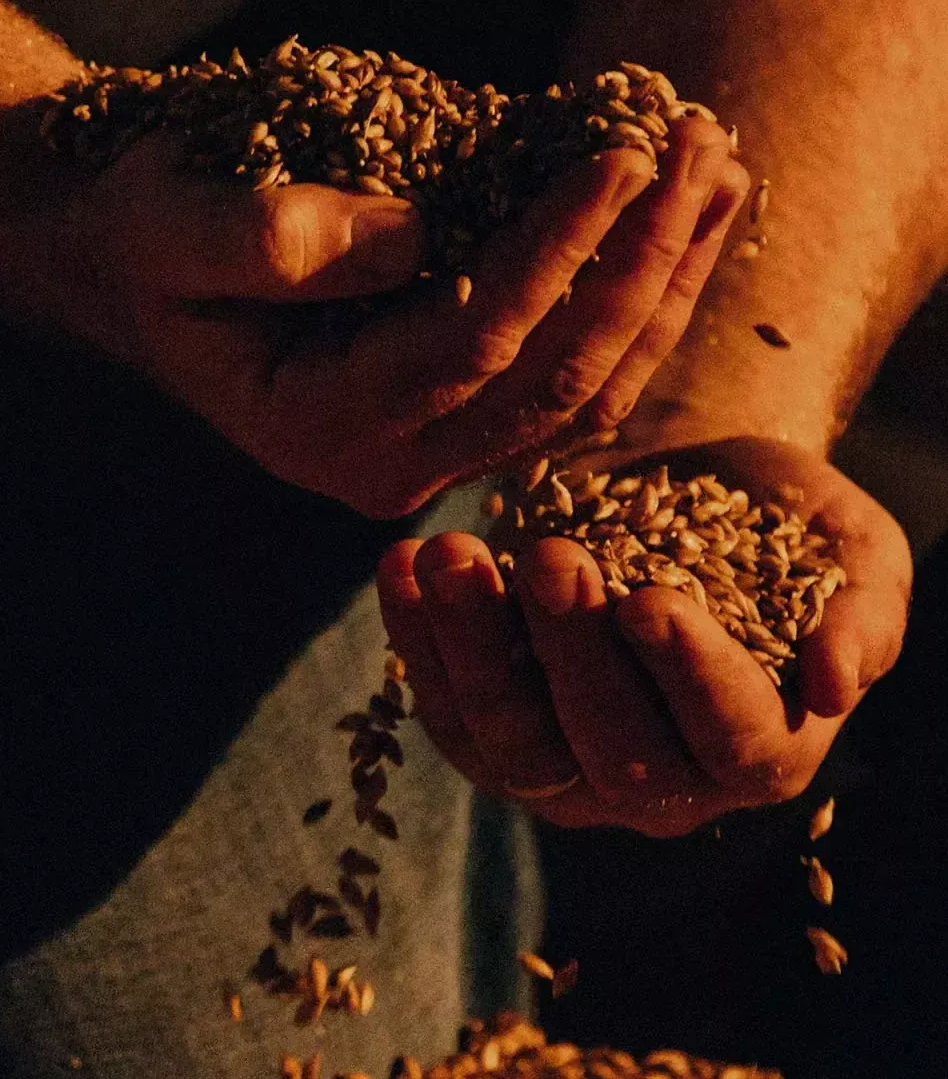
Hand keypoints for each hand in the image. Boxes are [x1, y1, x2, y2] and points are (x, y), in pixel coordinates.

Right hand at [66, 118, 746, 516]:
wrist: (145, 278)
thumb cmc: (149, 242)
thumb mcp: (167, 225)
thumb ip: (263, 239)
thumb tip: (407, 235)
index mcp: (319, 428)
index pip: (466, 344)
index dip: (552, 253)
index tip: (624, 156)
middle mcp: (389, 464)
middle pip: (546, 381)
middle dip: (636, 266)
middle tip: (701, 151)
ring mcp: (433, 455)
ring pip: (580, 393)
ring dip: (660, 288)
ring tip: (717, 177)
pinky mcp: (463, 426)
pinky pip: (573, 387)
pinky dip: (636, 312)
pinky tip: (680, 233)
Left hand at [376, 438, 911, 834]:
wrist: (678, 480)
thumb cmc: (772, 515)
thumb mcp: (850, 547)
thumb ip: (865, 612)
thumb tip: (834, 684)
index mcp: (759, 750)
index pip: (731, 737)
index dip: (692, 677)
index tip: (651, 597)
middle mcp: (659, 783)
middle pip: (610, 749)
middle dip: (575, 653)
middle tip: (554, 555)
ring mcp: (564, 768)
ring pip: (510, 741)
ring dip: (473, 648)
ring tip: (450, 554)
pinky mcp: (491, 729)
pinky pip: (444, 705)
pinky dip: (416, 637)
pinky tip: (400, 565)